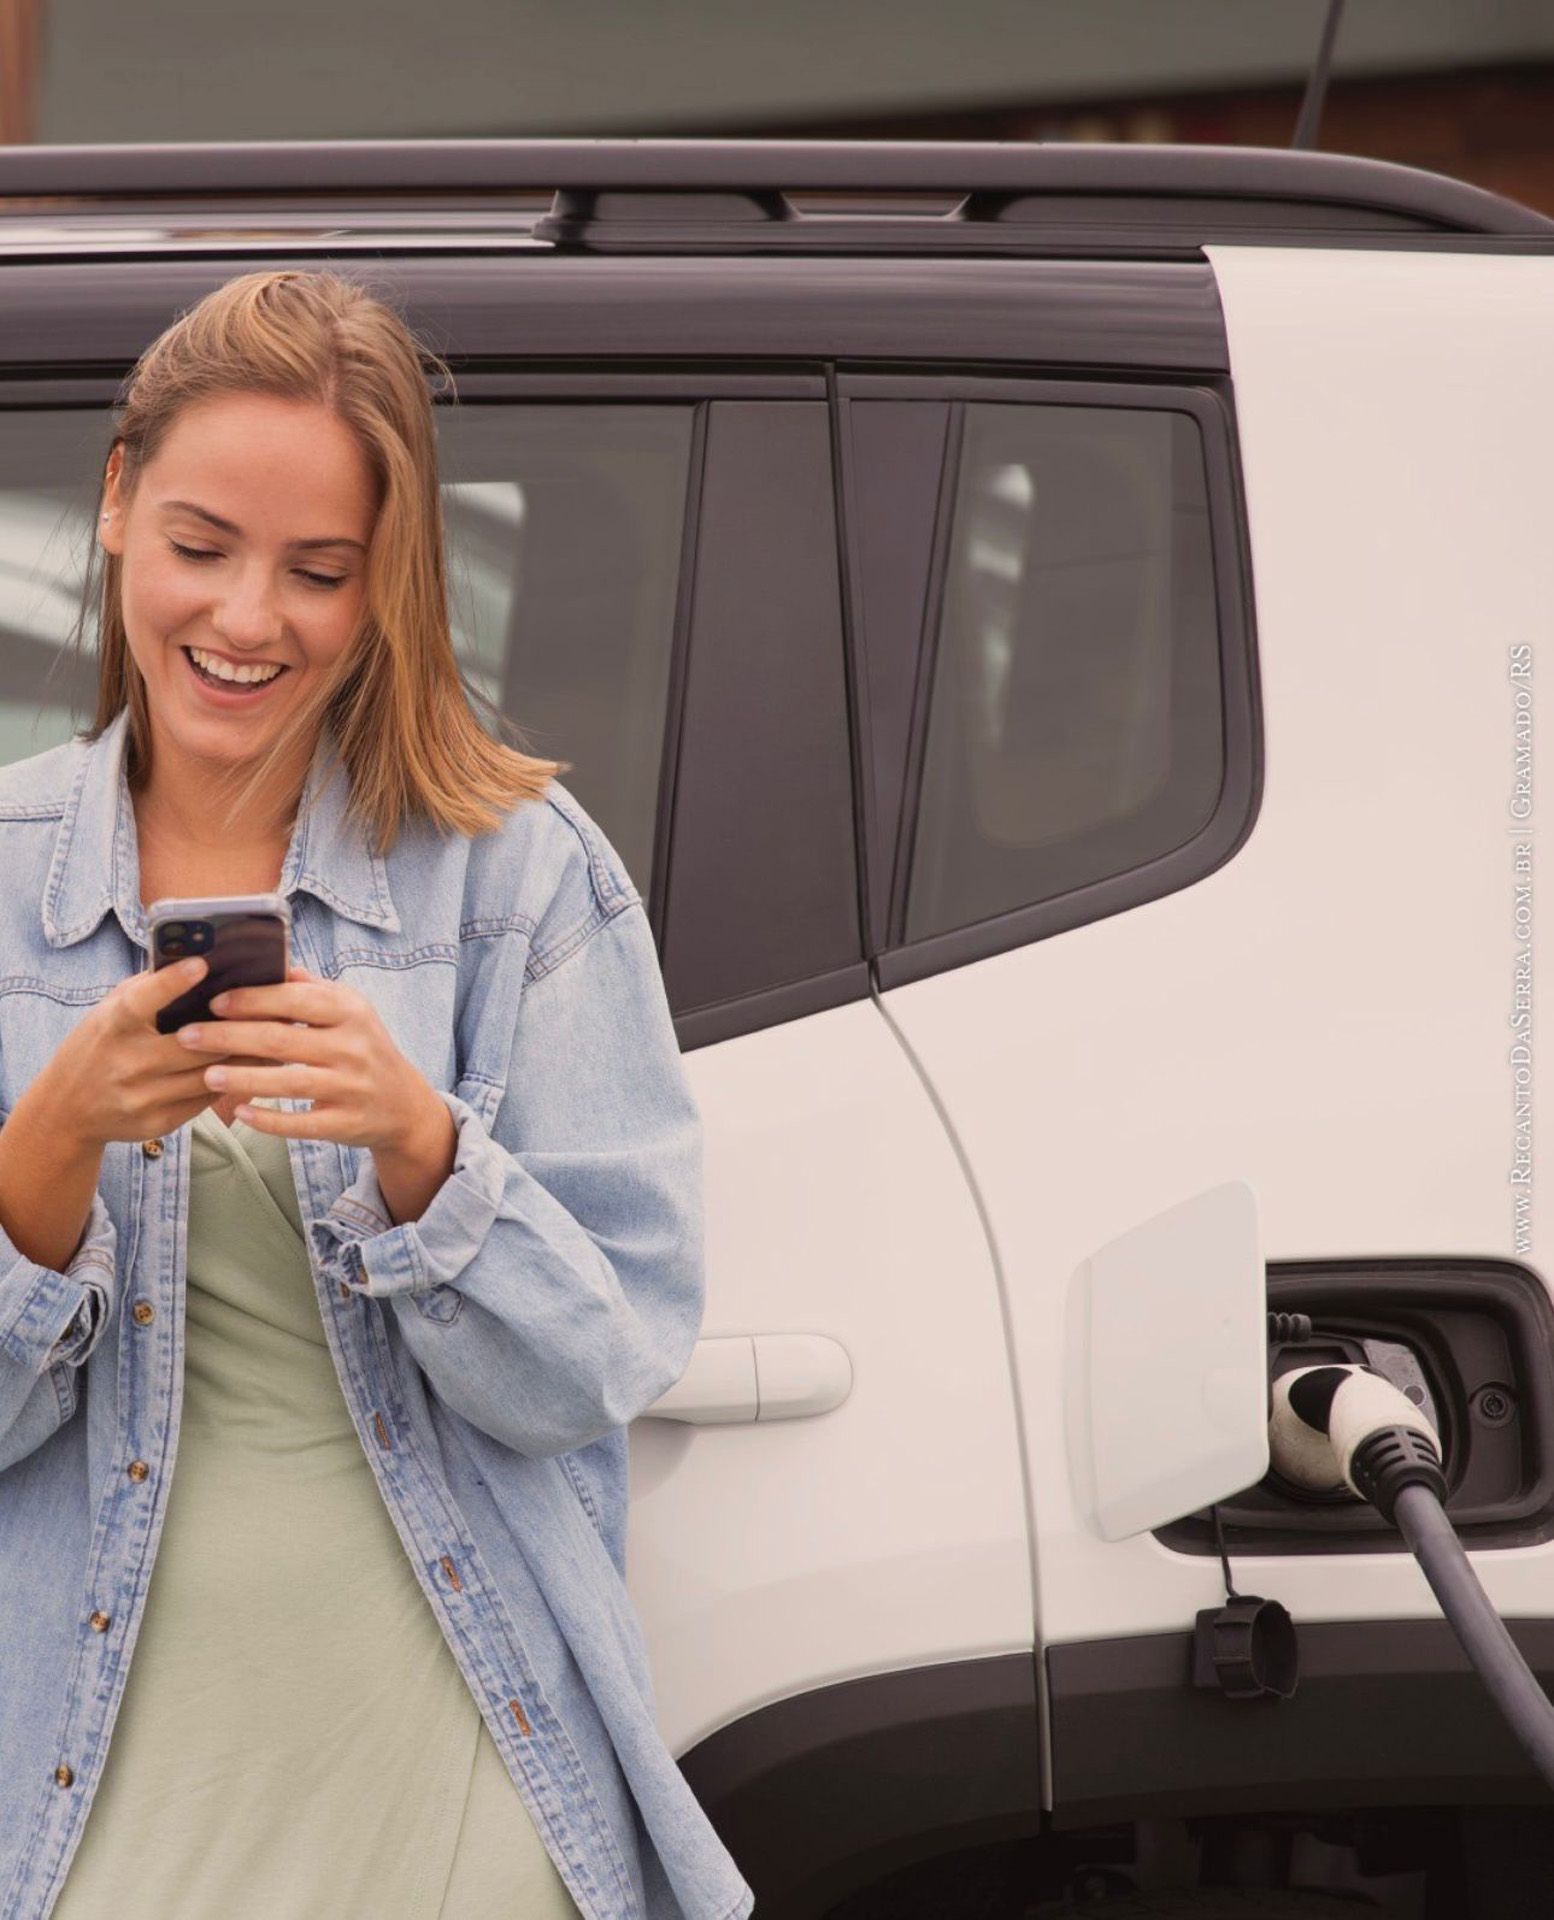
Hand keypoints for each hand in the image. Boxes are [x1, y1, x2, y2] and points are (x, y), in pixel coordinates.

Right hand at [32, 953, 270, 1150]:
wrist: (67, 1109)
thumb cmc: (99, 1045)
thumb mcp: (109, 1012)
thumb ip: (147, 990)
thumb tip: (199, 962)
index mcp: (112, 1027)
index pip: (142, 1001)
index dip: (171, 982)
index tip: (202, 964)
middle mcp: (126, 1063)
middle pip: (194, 1043)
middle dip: (239, 1026)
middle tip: (278, 1008)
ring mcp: (142, 1097)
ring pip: (211, 1074)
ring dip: (250, 1057)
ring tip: (282, 1038)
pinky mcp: (158, 1122)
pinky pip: (207, 1099)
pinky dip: (234, 1080)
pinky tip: (260, 1068)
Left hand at [173, 963, 445, 1152]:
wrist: (403, 1104)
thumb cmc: (363, 1047)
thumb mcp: (350, 1010)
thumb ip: (311, 988)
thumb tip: (270, 962)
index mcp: (350, 1012)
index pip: (295, 1000)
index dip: (252, 1000)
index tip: (213, 1001)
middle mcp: (353, 1047)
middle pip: (282, 1040)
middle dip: (229, 1037)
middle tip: (187, 1036)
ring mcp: (351, 1087)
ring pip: (288, 1082)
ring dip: (242, 1078)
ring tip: (206, 1075)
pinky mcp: (346, 1123)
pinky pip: (301, 1123)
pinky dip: (269, 1119)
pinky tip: (239, 1113)